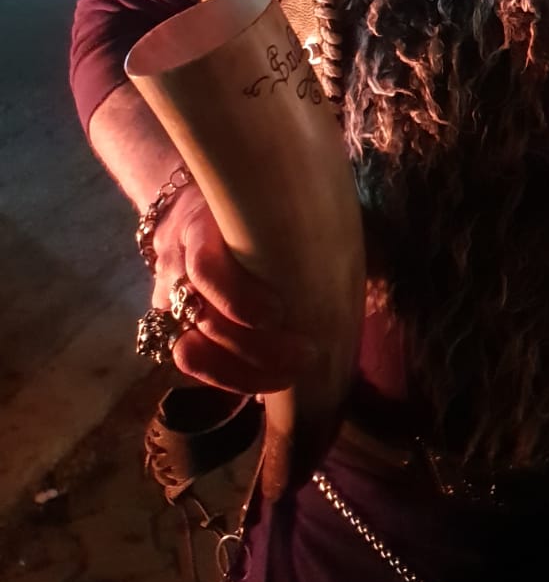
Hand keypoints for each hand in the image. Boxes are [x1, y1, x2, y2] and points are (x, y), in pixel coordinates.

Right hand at [149, 183, 314, 394]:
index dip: (237, 297)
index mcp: (198, 229)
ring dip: (245, 374)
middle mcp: (177, 270)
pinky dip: (231, 379)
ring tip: (290, 375)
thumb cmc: (242, 205)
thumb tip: (346, 248)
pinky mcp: (171, 329)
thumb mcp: (260, 198)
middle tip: (307, 354)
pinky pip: (196, 364)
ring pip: (192, 353)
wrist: (185, 210)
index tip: (277, 313)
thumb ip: (290, 218)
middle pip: (205, 320)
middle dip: (257, 348)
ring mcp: (168, 305)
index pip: (204, 268)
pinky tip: (267, 382)